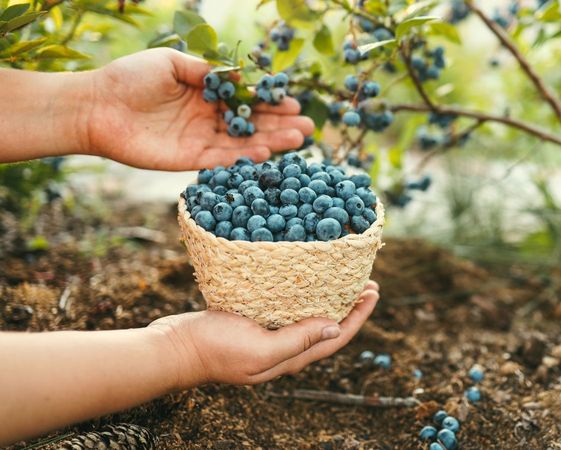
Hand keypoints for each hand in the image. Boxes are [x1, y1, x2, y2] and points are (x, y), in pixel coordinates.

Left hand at [84, 48, 313, 170]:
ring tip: (299, 139)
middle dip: (280, 124)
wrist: (97, 107)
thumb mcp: (171, 63)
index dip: (270, 101)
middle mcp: (208, 118)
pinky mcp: (190, 160)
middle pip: (252, 124)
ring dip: (272, 142)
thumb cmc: (129, 78)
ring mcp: (201, 140)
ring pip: (244, 143)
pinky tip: (268, 152)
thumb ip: (207, 71)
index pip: (246, 99)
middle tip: (308, 126)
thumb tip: (241, 76)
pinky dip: (245, 157)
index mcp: (206, 94)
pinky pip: (224, 160)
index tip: (293, 101)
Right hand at [148, 281, 379, 385]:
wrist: (174, 348)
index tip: (374, 291)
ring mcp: (268, 336)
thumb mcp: (260, 348)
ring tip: (342, 278)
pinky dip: (302, 294)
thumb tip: (335, 326)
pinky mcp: (253, 322)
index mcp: (291, 358)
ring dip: (329, 298)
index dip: (359, 316)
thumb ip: (297, 340)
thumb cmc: (215, 350)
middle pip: (328, 326)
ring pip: (308, 317)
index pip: (337, 336)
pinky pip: (286, 308)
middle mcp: (285, 349)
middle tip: (366, 281)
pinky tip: (303, 279)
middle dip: (351, 306)